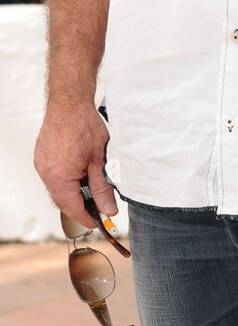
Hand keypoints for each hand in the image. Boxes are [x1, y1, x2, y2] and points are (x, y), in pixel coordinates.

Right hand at [33, 101, 116, 230]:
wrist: (69, 102)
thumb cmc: (85, 126)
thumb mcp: (100, 160)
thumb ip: (103, 188)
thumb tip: (108, 209)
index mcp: (60, 177)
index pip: (72, 208)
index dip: (87, 218)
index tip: (99, 223)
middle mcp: (46, 173)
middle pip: (63, 201)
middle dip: (81, 206)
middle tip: (99, 206)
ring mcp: (41, 165)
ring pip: (57, 189)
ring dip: (74, 192)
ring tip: (92, 185)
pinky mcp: (41, 157)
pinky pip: (53, 177)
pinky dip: (66, 180)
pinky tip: (80, 172)